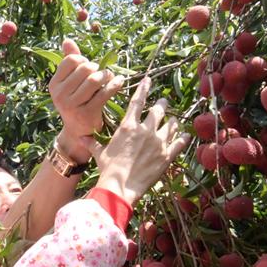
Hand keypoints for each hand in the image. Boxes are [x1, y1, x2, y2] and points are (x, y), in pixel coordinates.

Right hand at [49, 39, 124, 163]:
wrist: (78, 132)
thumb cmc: (76, 101)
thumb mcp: (69, 83)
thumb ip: (68, 61)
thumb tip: (67, 40)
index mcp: (54, 84)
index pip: (71, 60)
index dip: (84, 60)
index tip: (89, 67)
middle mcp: (60, 95)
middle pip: (84, 68)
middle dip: (97, 68)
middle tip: (102, 73)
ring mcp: (72, 105)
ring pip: (94, 79)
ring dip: (106, 75)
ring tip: (110, 77)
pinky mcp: (86, 114)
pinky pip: (105, 93)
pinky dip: (115, 85)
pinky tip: (119, 82)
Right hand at [82, 77, 190, 205]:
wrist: (120, 187)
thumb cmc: (108, 169)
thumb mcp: (99, 154)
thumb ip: (93, 143)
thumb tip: (81, 138)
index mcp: (128, 127)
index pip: (137, 102)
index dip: (143, 89)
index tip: (148, 80)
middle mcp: (146, 130)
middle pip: (157, 111)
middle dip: (161, 104)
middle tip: (163, 102)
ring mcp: (159, 142)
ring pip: (170, 125)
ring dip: (172, 121)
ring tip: (173, 119)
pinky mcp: (167, 155)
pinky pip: (179, 143)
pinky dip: (183, 138)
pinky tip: (185, 135)